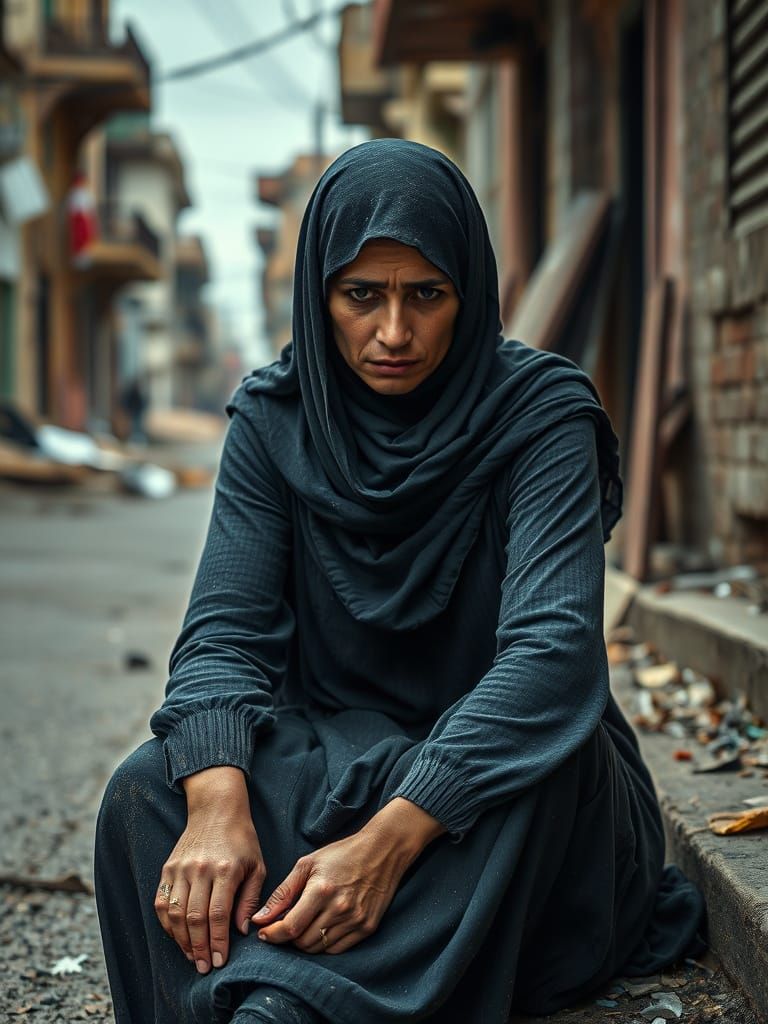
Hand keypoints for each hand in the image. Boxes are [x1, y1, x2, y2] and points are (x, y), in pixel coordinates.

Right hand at [154, 767, 265, 974]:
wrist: (216, 809)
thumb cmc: (242, 839)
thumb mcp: (257, 866)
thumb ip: (250, 899)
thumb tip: (242, 931)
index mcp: (226, 870)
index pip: (218, 915)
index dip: (216, 943)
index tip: (218, 962)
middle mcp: (200, 869)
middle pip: (194, 918)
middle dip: (198, 948)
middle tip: (203, 968)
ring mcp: (181, 868)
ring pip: (174, 913)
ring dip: (181, 940)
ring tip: (191, 957)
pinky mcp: (168, 868)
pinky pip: (161, 901)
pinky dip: (166, 924)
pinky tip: (177, 937)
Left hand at [253, 798, 443, 954]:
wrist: (383, 850)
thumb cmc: (342, 854)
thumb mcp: (307, 864)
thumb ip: (282, 893)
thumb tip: (259, 919)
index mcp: (321, 890)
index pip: (290, 927)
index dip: (272, 935)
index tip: (263, 933)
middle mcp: (339, 908)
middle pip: (303, 942)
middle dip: (288, 937)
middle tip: (287, 923)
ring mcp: (355, 920)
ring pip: (319, 948)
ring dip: (305, 941)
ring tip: (305, 923)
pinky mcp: (367, 928)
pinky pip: (337, 949)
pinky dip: (324, 943)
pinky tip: (322, 927)